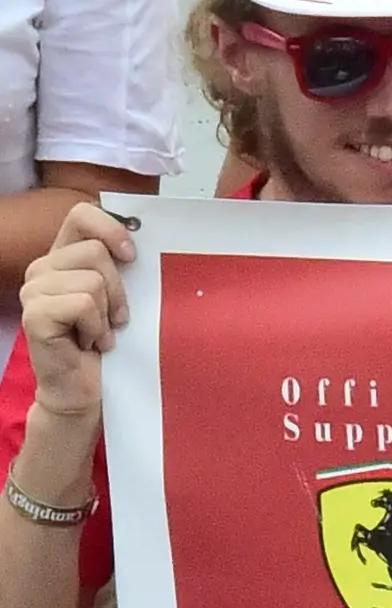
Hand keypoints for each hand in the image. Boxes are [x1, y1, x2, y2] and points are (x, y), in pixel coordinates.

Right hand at [15, 201, 135, 428]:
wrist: (87, 392)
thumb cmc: (107, 346)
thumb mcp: (119, 299)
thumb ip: (120, 268)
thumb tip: (142, 240)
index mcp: (62, 259)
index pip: (80, 215)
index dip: (110, 228)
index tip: (132, 256)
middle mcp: (42, 270)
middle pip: (95, 252)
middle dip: (119, 290)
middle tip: (115, 320)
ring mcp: (34, 291)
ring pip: (93, 281)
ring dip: (108, 315)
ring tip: (100, 335)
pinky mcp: (36, 315)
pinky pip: (83, 304)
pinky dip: (97, 329)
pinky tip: (91, 344)